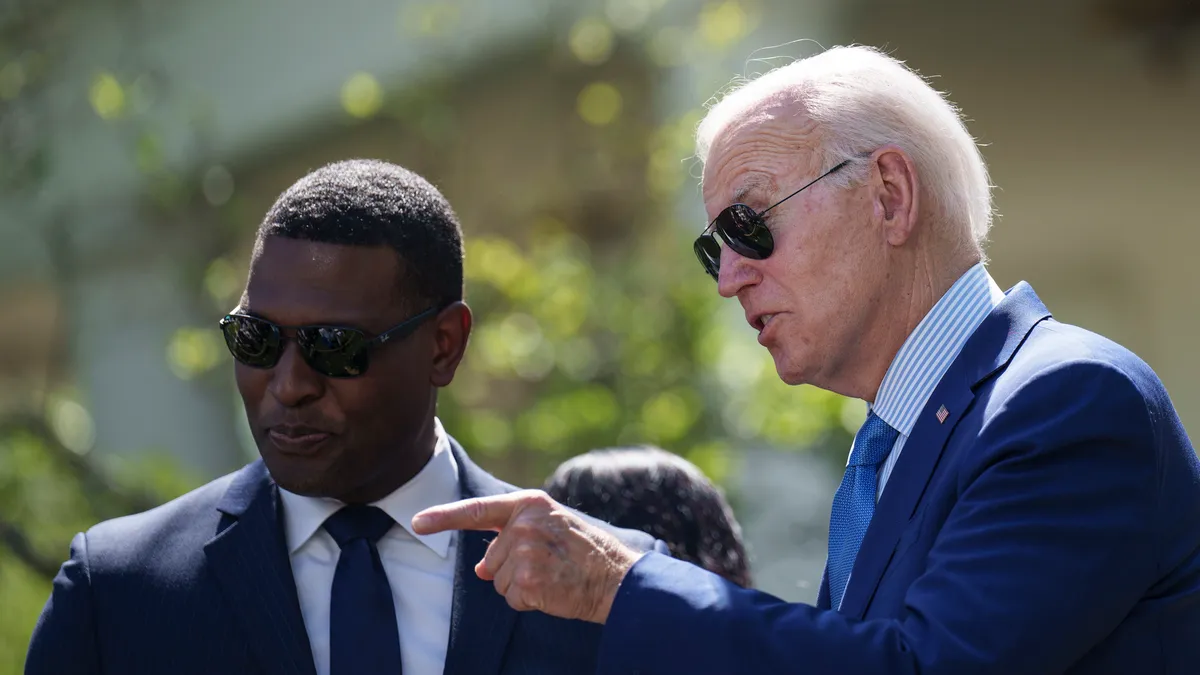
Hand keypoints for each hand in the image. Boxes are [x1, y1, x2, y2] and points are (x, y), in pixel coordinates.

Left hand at [412, 490, 642, 622]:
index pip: (477, 510)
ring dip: (521, 586)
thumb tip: (481, 567)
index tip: (417, 522)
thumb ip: (512, 536)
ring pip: (499, 581)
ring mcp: (525, 552)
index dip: (444, 517)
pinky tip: (552, 590)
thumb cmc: (583, 551)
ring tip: (552, 576)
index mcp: (529, 504)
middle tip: (548, 565)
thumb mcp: (549, 528)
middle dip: (511, 569)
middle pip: (490, 558)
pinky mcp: (528, 580)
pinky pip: (511, 599)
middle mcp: (524, 524)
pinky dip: (528, 601)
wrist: (616, 577)